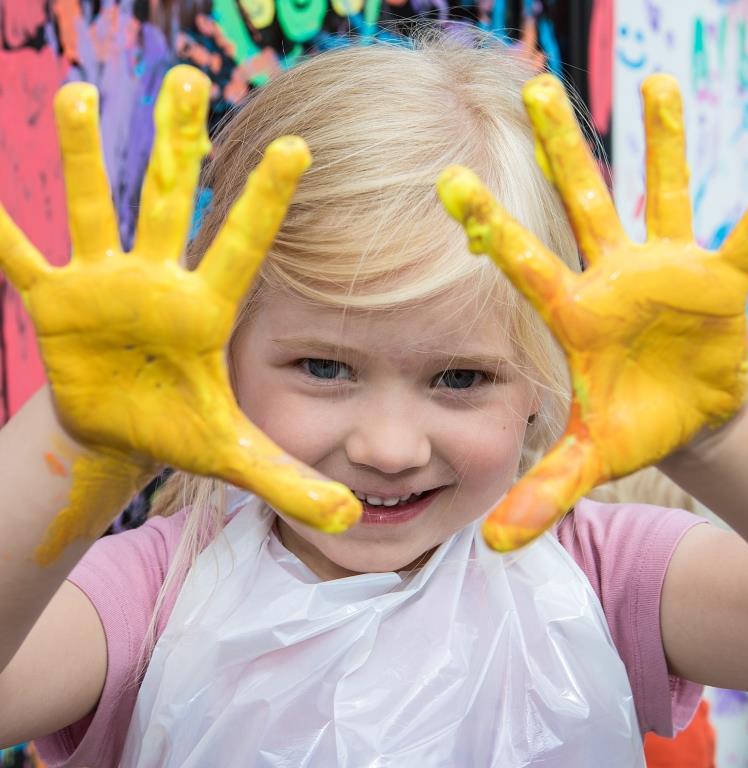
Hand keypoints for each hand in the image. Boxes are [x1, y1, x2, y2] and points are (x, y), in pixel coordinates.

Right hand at [0, 66, 359, 563]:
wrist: (123, 430)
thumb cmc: (182, 431)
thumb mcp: (234, 457)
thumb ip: (289, 482)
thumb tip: (348, 520)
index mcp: (205, 310)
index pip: (242, 248)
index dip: (264, 203)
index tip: (296, 148)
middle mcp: (156, 282)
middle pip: (168, 203)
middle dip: (175, 144)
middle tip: (189, 77)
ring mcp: (102, 285)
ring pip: (92, 209)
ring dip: (81, 156)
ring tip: (78, 94)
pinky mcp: (54, 302)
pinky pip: (18, 259)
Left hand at [438, 73, 747, 550]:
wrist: (682, 415)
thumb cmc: (628, 427)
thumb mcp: (588, 459)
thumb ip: (543, 492)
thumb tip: (495, 545)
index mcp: (572, 317)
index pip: (523, 265)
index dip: (490, 228)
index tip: (448, 184)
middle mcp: (610, 280)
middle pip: (578, 204)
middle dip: (560, 148)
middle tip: (535, 83)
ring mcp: (662, 272)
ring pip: (653, 196)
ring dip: (656, 143)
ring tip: (656, 81)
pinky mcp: (715, 281)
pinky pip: (742, 237)